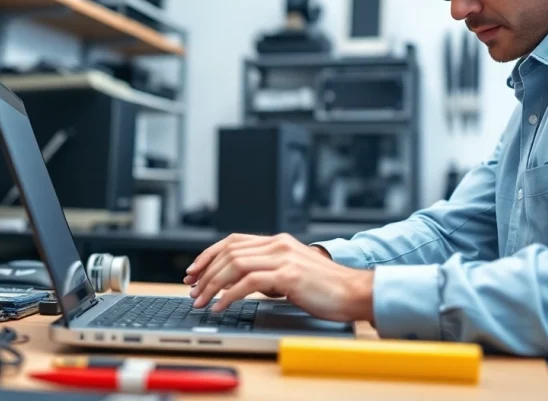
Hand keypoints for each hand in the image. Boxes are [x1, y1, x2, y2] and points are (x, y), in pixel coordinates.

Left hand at [183, 233, 372, 322]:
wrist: (355, 292)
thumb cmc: (326, 288)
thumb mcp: (292, 272)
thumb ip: (269, 271)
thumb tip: (239, 283)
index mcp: (278, 241)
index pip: (233, 241)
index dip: (209, 255)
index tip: (193, 271)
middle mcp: (278, 244)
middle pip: (229, 252)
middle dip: (205, 273)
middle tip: (192, 291)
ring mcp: (283, 258)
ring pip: (234, 265)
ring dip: (212, 285)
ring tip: (201, 301)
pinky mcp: (288, 275)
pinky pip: (248, 283)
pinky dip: (229, 295)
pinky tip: (221, 306)